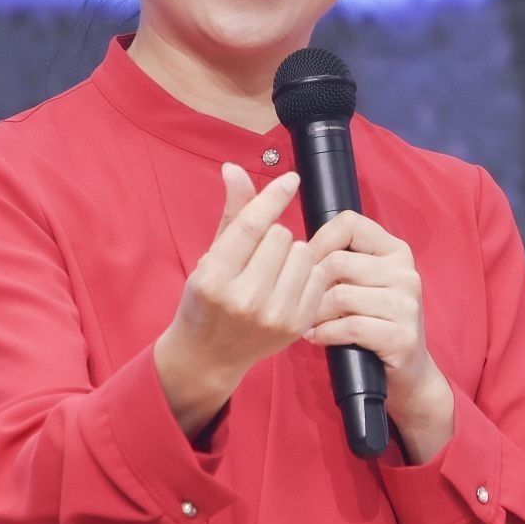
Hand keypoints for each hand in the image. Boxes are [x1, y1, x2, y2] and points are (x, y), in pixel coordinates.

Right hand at [157, 164, 350, 415]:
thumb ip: (231, 214)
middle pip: (282, 236)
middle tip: (257, 257)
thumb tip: (234, 168)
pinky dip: (307, 273)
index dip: (273, 197)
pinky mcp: (296, 325)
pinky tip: (288, 284)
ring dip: (292, 254)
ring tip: (273, 271)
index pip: (252, 226)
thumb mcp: (210, 257)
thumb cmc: (206, 300)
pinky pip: (318, 276)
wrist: (209, 356)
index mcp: (215, 278)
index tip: (291, 179)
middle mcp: (245, 299)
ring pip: (304, 253)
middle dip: (273, 237)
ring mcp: (274, 315)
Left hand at [296, 208, 439, 412]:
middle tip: (300, 302)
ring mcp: (407, 305)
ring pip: (340, 296)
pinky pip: (350, 327)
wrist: (407, 373)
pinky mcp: (401, 336)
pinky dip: (325, 333)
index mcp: (395, 251)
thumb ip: (341, 262)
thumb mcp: (363, 284)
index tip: (305, 264)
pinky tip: (316, 337)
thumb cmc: (373, 323)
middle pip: (337, 262)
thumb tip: (295, 249)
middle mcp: (405, 273)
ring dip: (314, 313)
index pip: (350, 224)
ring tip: (307, 322)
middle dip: (310, 285)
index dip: (319, 241)